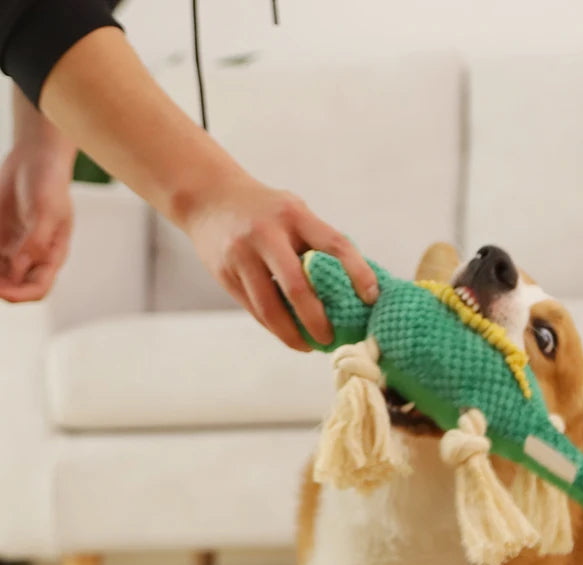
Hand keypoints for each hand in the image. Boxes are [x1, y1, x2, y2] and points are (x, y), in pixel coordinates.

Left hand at [0, 135, 74, 302]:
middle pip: (15, 286)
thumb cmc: (48, 184)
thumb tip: (19, 267)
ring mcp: (15, 247)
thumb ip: (35, 242)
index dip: (20, 295)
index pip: (38, 288)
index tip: (1, 291)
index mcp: (52, 256)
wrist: (34, 160)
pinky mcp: (0, 236)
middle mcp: (33, 257)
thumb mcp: (46, 212)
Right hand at [178, 172, 378, 350]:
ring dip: (294, 335)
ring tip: (311, 346)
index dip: (358, 272)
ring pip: (271, 308)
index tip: (372, 298)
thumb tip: (358, 285)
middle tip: (333, 340)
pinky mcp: (225, 275)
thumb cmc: (267, 211)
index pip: (335, 244)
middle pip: (298, 287)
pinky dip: (275, 328)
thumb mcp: (295, 212)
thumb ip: (320, 242)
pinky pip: (255, 310)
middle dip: (318, 321)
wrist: (208, 197)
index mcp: (294, 215)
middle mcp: (266, 234)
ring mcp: (242, 255)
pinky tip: (290, 336)